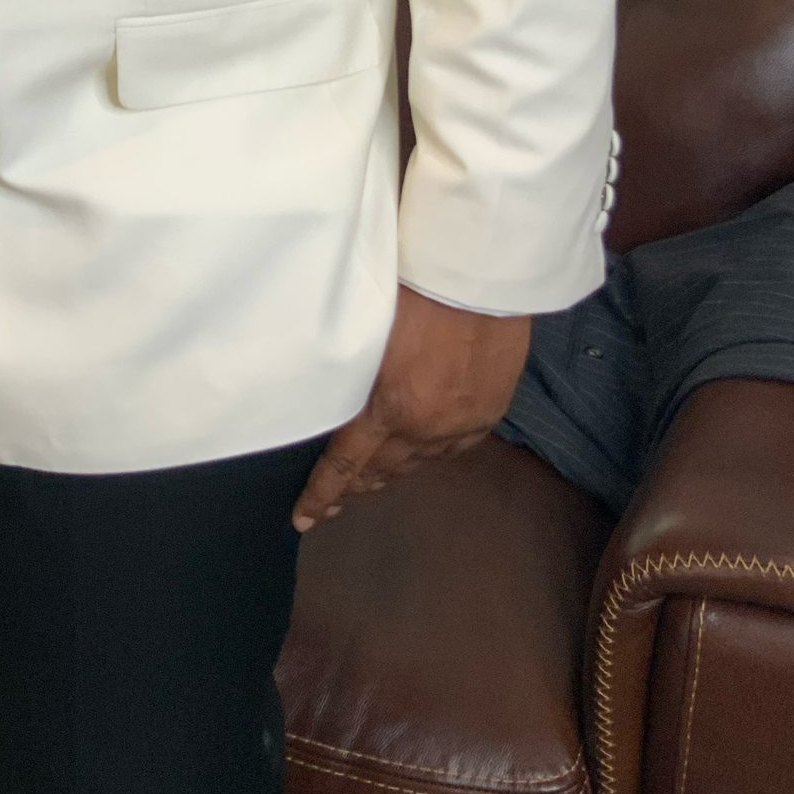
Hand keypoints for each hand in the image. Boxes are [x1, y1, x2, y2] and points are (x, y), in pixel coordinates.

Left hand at [293, 285, 529, 530]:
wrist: (483, 274)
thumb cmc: (414, 285)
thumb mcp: (367, 333)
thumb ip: (351, 371)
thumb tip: (331, 391)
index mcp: (391, 407)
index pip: (345, 464)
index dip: (323, 494)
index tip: (304, 519)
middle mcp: (427, 427)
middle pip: (383, 469)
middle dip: (356, 487)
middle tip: (335, 502)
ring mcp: (463, 423)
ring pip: (419, 462)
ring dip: (392, 471)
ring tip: (372, 481)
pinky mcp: (489, 412)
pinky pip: (454, 448)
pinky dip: (431, 453)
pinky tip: (420, 454)